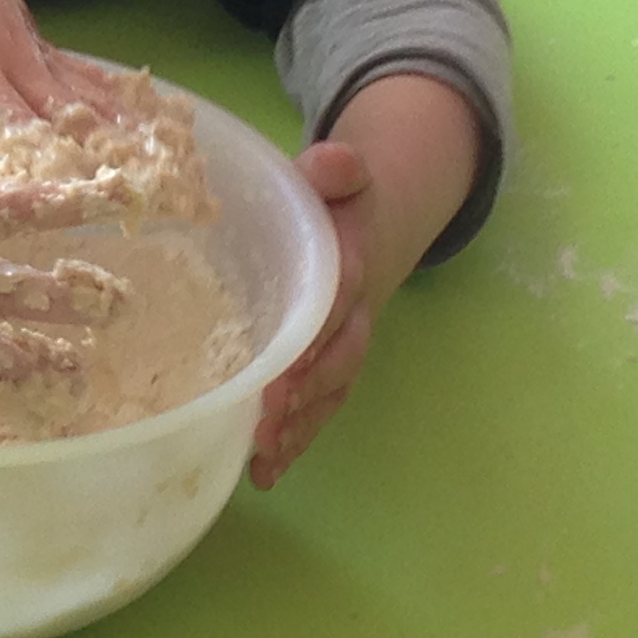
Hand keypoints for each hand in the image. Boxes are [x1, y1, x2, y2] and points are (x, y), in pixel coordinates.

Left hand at [255, 141, 372, 487]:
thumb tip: (335, 163)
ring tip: (262, 462)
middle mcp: (352, 313)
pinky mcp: (327, 368)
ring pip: (327, 394)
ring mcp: (342, 346)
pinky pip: (316, 408)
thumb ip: (336, 168)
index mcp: (350, 262)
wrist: (375, 224)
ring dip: (297, 429)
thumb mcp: (338, 175)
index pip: (335, 300)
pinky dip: (293, 442)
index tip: (284, 370)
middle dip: (302, 397)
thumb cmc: (338, 202)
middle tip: (264, 426)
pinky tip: (263, 474)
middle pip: (334, 361)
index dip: (313, 337)